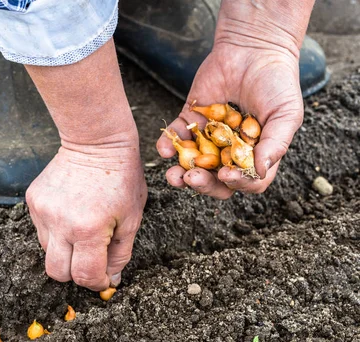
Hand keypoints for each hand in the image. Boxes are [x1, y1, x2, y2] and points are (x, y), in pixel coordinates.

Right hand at [26, 143, 146, 290]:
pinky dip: (56, 231)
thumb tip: (110, 280)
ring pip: (48, 252)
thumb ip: (120, 254)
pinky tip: (71, 212)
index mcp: (89, 229)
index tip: (103, 278)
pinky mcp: (32, 200)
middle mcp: (61, 223)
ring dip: (66, 250)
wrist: (95, 141)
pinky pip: (41, 230)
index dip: (96, 283)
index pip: (84, 276)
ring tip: (82, 228)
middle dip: (75, 274)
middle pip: (57, 273)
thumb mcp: (132, 219)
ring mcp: (43, 211)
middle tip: (90, 260)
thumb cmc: (121, 178)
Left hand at [157, 41, 303, 197]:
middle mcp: (230, 151)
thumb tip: (260, 169)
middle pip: (215, 179)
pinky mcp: (191, 119)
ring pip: (192, 164)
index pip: (246, 181)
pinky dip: (167, 145)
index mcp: (255, 154)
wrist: (254, 48)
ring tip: (174, 176)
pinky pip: (176, 137)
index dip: (237, 183)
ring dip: (181, 174)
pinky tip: (164, 149)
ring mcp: (208, 137)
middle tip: (193, 179)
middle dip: (203, 184)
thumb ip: (276, 142)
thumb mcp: (286, 113)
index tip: (227, 175)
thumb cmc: (278, 82)